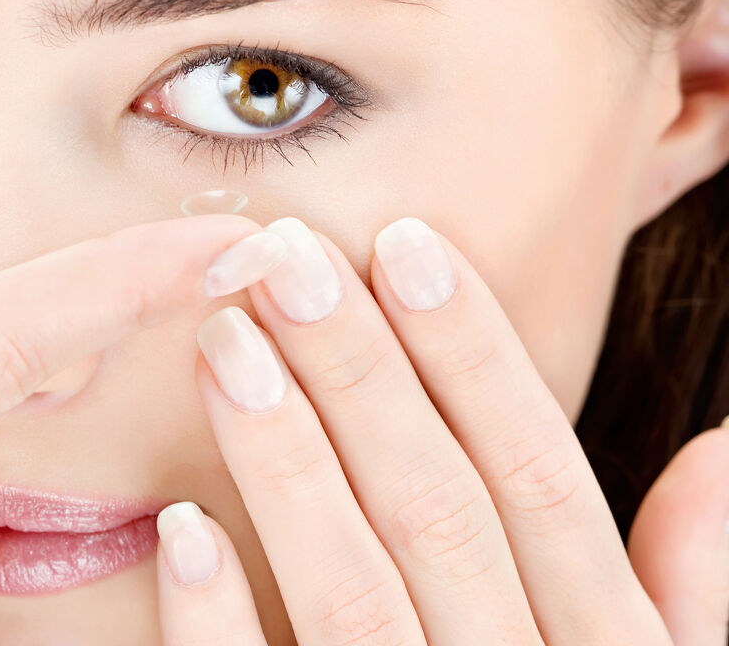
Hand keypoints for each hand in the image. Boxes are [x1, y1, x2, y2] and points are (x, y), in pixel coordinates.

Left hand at [156, 215, 728, 644]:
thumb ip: (692, 585)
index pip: (540, 476)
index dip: (475, 356)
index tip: (406, 245)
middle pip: (436, 508)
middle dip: (360, 372)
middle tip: (283, 257)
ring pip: (351, 590)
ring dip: (283, 462)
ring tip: (224, 343)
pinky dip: (223, 627)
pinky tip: (176, 530)